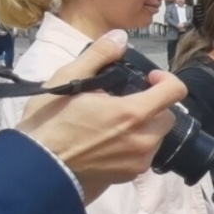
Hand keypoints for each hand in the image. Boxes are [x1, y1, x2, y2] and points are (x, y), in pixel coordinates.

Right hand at [16, 30, 184, 203]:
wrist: (38, 166)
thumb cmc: (50, 122)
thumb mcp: (68, 79)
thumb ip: (99, 55)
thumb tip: (120, 38)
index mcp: (133, 114)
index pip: (175, 92)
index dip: (166, 79)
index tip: (149, 78)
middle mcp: (144, 140)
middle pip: (167, 116)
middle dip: (153, 106)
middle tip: (125, 102)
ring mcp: (139, 161)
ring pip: (157, 137)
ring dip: (144, 127)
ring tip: (114, 123)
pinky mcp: (130, 176)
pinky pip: (144, 156)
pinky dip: (135, 146)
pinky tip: (110, 142)